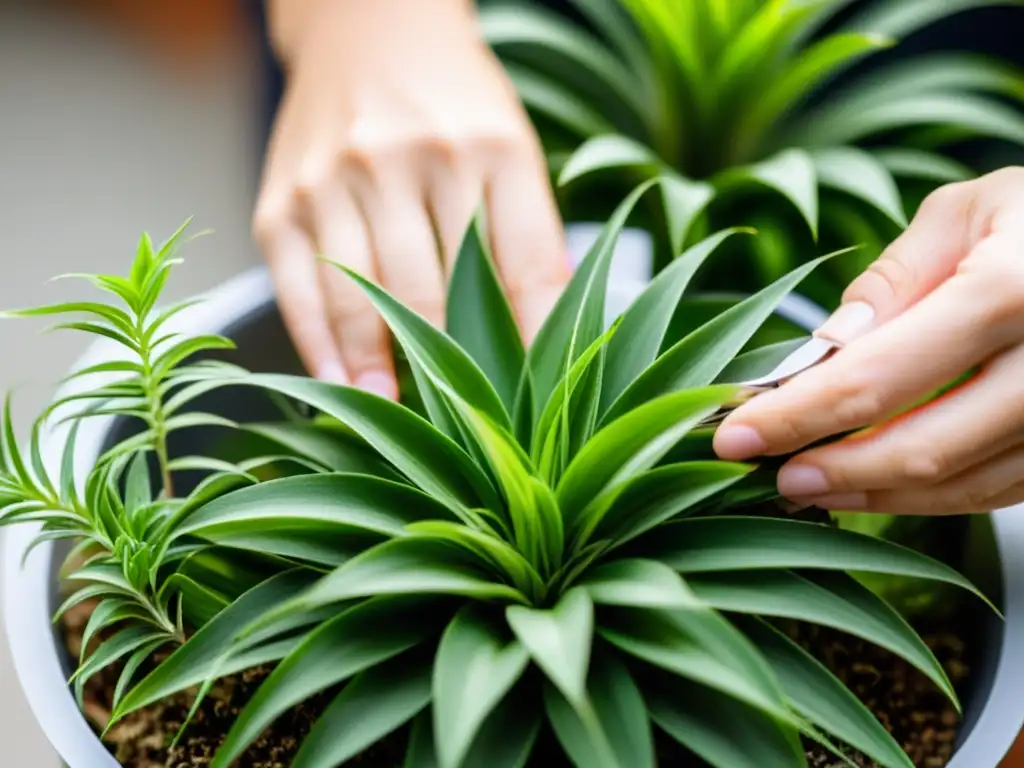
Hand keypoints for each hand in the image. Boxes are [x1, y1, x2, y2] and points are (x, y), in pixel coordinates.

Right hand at [255, 0, 566, 396]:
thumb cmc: (451, 100)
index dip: (535, 339)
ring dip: (377, 370)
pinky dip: (318, 344)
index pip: (524, 263)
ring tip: (389, 419)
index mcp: (490, 146)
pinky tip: (336, 383)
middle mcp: (412, 158)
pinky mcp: (284, 199)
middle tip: (460, 428)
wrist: (366, 25)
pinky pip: (299, 288)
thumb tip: (545, 332)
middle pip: (434, 291)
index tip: (539, 397)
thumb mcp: (510, 143)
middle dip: (447, 370)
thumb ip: (527, 229)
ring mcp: (340, 178)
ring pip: (361, 296)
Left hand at [714, 167, 1023, 514]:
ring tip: (811, 486)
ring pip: (962, 485)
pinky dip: (932, 495)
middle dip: (830, 472)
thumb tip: (823, 350)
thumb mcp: (967, 213)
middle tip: (770, 476)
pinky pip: (1000, 488)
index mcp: (1011, 291)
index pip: (874, 377)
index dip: (794, 416)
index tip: (733, 437)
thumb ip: (892, 282)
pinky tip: (879, 483)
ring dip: (875, 496)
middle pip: (919, 450)